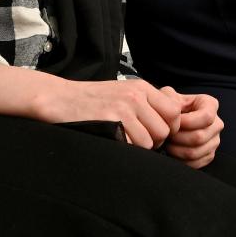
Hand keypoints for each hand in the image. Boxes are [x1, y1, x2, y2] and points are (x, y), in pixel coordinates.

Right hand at [36, 78, 181, 150]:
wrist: (61, 98)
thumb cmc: (93, 99)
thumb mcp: (124, 91)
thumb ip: (147, 102)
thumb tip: (172, 120)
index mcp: (141, 87)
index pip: (174, 111)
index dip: (170, 126)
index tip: (158, 133)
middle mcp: (135, 97)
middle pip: (164, 130)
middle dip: (154, 141)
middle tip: (138, 139)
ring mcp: (123, 110)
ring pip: (149, 142)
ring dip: (138, 147)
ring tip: (123, 139)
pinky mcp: (110, 123)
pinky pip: (131, 146)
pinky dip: (125, 148)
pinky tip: (113, 141)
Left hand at [159, 88, 222, 168]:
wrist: (171, 121)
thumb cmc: (171, 107)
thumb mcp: (168, 95)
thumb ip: (169, 97)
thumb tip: (172, 108)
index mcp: (210, 105)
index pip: (207, 116)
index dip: (187, 122)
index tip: (174, 123)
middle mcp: (216, 123)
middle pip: (199, 136)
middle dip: (178, 138)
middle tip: (166, 135)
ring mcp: (214, 141)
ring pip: (195, 152)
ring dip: (176, 150)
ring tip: (167, 143)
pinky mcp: (209, 155)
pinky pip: (195, 164)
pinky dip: (180, 161)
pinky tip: (173, 152)